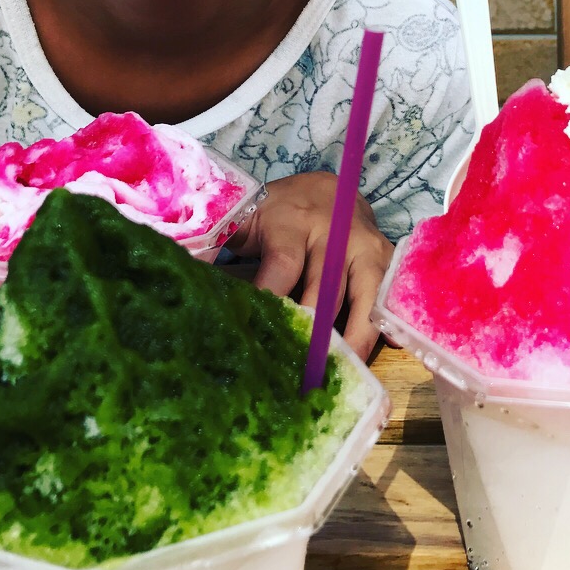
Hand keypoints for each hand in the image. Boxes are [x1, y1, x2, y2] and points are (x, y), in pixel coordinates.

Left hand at [226, 171, 393, 360]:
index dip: (274, 299)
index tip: (260, 338)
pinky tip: (367, 363)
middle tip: (298, 375)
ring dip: (350, 341)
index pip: (284, 265)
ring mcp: (365, 247)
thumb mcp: (248, 219)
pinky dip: (381, 333)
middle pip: (326, 290)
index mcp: (292, 222)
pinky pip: (387, 302)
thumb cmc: (281, 215)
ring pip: (363, 299)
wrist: (329, 191)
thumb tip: (182, 271)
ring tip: (335, 377)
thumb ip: (219, 243)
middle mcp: (334, 233)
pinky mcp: (387, 261)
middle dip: (313, 334)